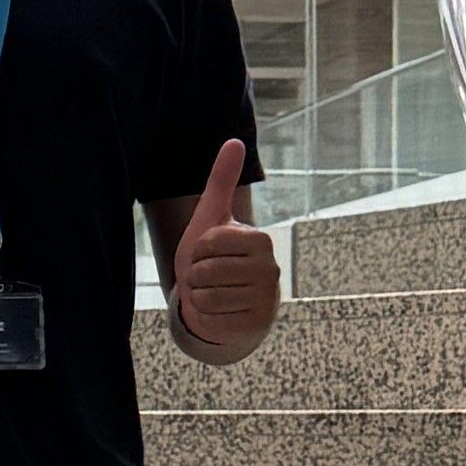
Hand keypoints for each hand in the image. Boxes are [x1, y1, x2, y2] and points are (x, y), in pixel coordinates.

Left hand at [169, 138, 280, 360]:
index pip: (207, 243)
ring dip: (199, 296)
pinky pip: (211, 320)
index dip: (197, 248)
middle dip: (195, 275)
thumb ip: (222, 180)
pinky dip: (205, 317)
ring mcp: (265, 300)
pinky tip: (218, 310)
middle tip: (207, 274)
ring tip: (211, 291)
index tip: (208, 250)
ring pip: (206, 297)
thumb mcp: (212, 215)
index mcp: (260, 240)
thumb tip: (235, 140)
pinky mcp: (255, 325)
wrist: (223, 297)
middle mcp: (270, 270)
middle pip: (204, 272)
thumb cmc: (214, 253)